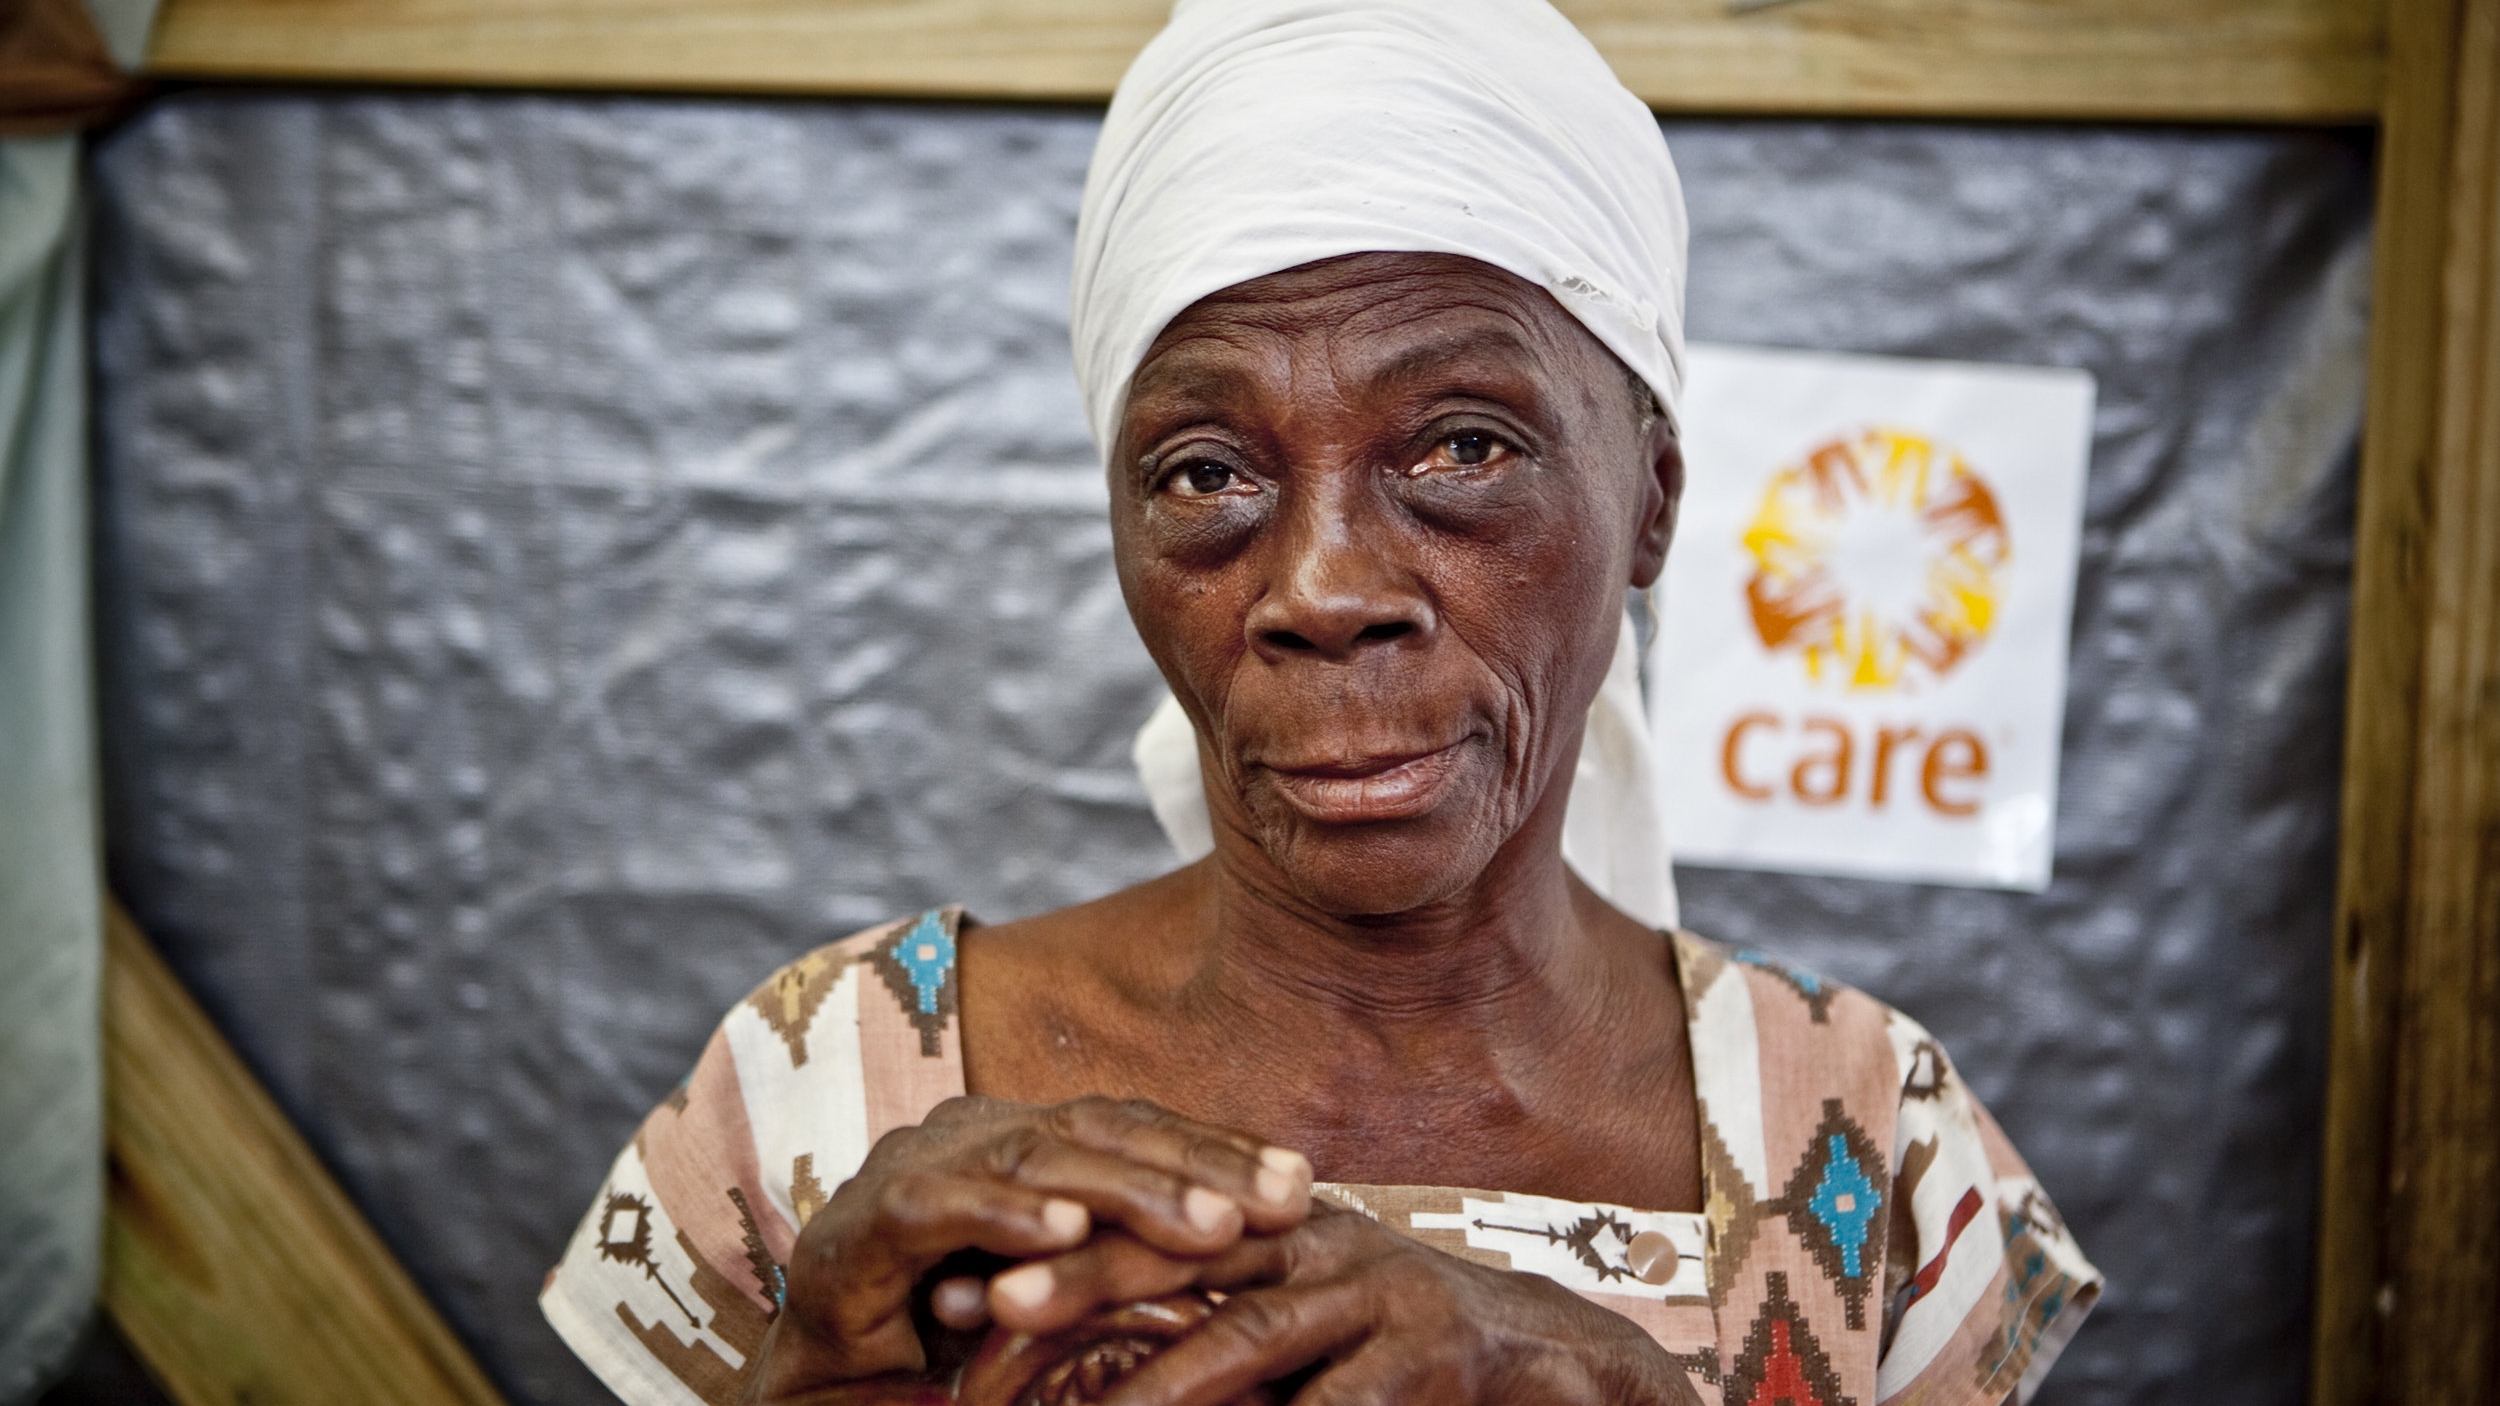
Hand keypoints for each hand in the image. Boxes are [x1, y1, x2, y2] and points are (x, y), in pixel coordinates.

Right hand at [739, 1096, 1311, 1405]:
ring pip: (1034, 1157)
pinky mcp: (858, 1223)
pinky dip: (1005, 1216)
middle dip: (1196, 1166)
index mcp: (1026, 1140)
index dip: (1219, 1148)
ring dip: (1126, 1191)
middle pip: (1099, 1130)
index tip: (1303, 1184)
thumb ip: (1137, 1258)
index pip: (1136, 1128)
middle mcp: (973, 1134)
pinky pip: (940, 1206)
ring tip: (1206, 1225)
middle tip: (1278, 1204)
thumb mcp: (1069, 1295)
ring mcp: (914, 1169)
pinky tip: (1066, 1234)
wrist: (829, 1392)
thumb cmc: (955, 1340)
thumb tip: (1268, 1243)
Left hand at [976, 1202, 1706, 1405]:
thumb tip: (1103, 1376)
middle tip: (985, 1307)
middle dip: (1079, 1280)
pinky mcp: (1427, 1359)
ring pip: (1249, 1333)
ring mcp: (1377, 1295)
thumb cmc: (1404, 1347)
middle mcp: (1322, 1240)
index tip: (965, 1284)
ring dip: (1158, 1380)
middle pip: (1182, 1253)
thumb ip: (1221, 1322)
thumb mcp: (1309, 1319)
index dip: (1059, 1249)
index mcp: (1282, 1222)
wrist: (1550, 1361)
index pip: (1152, 1225)